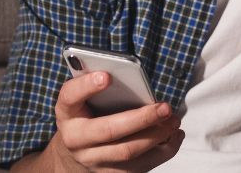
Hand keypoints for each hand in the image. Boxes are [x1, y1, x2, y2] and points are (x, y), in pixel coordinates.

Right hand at [48, 71, 183, 171]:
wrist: (76, 151)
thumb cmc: (86, 115)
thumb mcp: (84, 98)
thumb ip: (99, 87)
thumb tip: (132, 79)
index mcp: (67, 112)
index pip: (70, 97)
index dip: (87, 86)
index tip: (106, 76)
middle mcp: (75, 139)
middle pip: (109, 131)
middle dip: (141, 119)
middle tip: (165, 107)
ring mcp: (93, 161)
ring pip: (128, 152)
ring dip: (157, 136)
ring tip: (173, 120)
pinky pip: (141, 166)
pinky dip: (163, 151)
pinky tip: (174, 136)